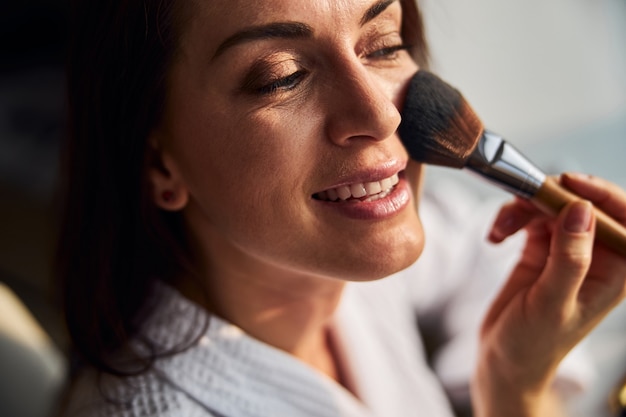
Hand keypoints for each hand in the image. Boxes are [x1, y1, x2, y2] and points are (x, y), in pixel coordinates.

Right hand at [472, 173, 625, 416]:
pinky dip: (510, 219)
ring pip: (551, 206)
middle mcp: (595, 257)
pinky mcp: (540, 249)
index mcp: (615, 271)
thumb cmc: (533, 343)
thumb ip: (570, 258)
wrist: (503, 360)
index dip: (602, 193)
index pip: (623, 218)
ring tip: (501, 227)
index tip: (568, 183)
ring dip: (522, 209)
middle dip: (549, 198)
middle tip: (521, 200)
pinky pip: (529, 218)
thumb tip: (581, 210)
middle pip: (582, 205)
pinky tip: (496, 236)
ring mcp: (566, 251)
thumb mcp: (553, 303)